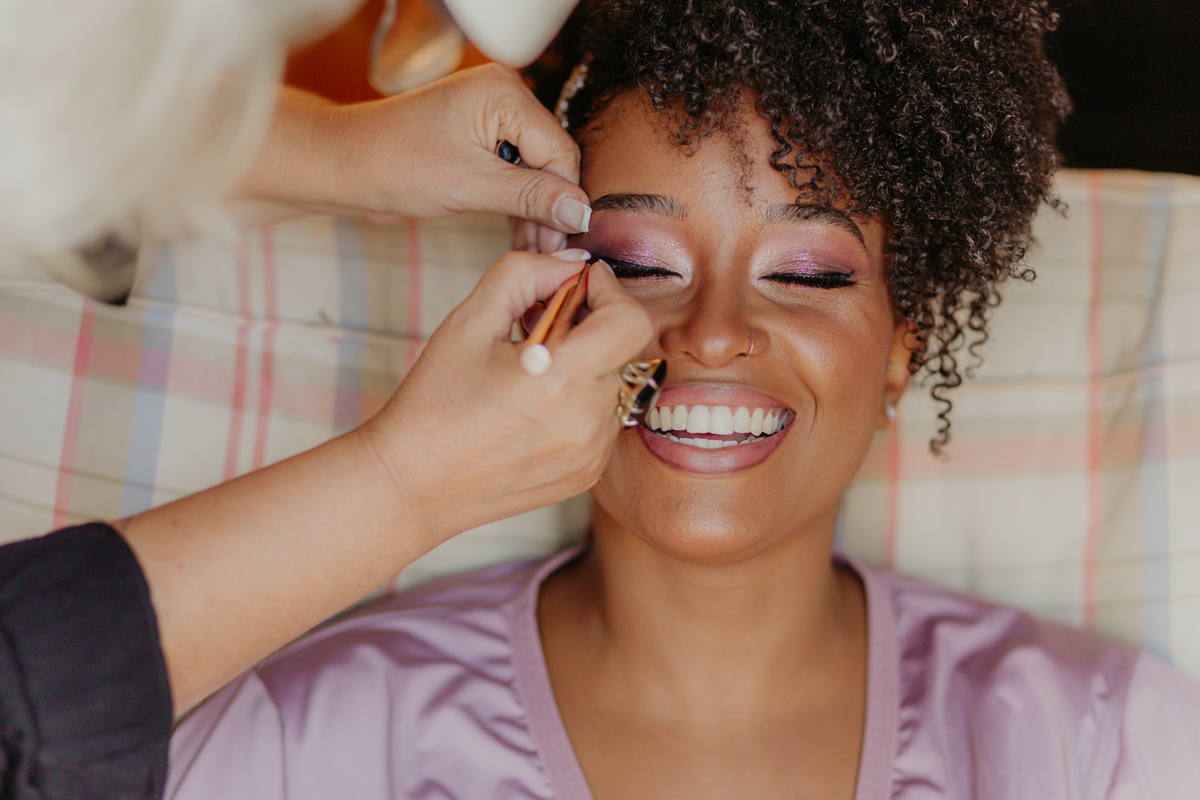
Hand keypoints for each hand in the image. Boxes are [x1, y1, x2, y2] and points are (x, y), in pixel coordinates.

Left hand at [238, 66, 588, 251]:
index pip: (559, 151)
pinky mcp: (476, 141)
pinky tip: (520, 235)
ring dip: (534, 212)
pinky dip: (515, 204)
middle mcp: (501, 99)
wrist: (343, 166)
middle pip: (550, 160)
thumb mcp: (471, 185)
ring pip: (533, 171)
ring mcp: (488, 119)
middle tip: (549, 252)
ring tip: (533, 251)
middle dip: (550, 208)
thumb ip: (531, 196)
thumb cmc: (392, 163)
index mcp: (504, 94)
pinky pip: (512, 173)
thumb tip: (577, 209)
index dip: (565, 197)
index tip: (566, 238)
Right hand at [363, 250, 652, 539]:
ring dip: (588, 364)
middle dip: (593, 324)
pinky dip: (582, 401)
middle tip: (545, 324)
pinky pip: (604, 420)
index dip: (612, 292)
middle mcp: (586, 422)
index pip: (631, 322)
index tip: (583, 285)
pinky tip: (536, 407)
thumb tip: (572, 263)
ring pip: (615, 384)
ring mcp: (592, 454)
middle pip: (624, 350)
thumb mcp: (468, 322)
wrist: (413, 484)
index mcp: (559, 381)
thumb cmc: (434, 403)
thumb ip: (524, 274)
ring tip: (535, 370)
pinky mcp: (588, 474)